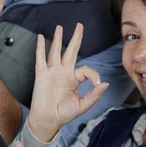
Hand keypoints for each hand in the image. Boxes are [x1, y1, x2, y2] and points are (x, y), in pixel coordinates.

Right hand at [28, 24, 108, 141]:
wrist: (48, 121)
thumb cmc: (64, 113)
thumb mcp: (83, 105)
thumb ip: (94, 95)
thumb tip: (105, 83)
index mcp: (74, 79)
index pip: (85, 69)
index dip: (93, 75)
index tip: (97, 83)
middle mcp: (63, 72)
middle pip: (71, 51)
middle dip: (76, 38)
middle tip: (79, 25)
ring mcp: (52, 72)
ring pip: (56, 51)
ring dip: (58, 39)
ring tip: (60, 27)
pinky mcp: (42, 75)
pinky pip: (41, 59)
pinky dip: (40, 48)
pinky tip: (41, 38)